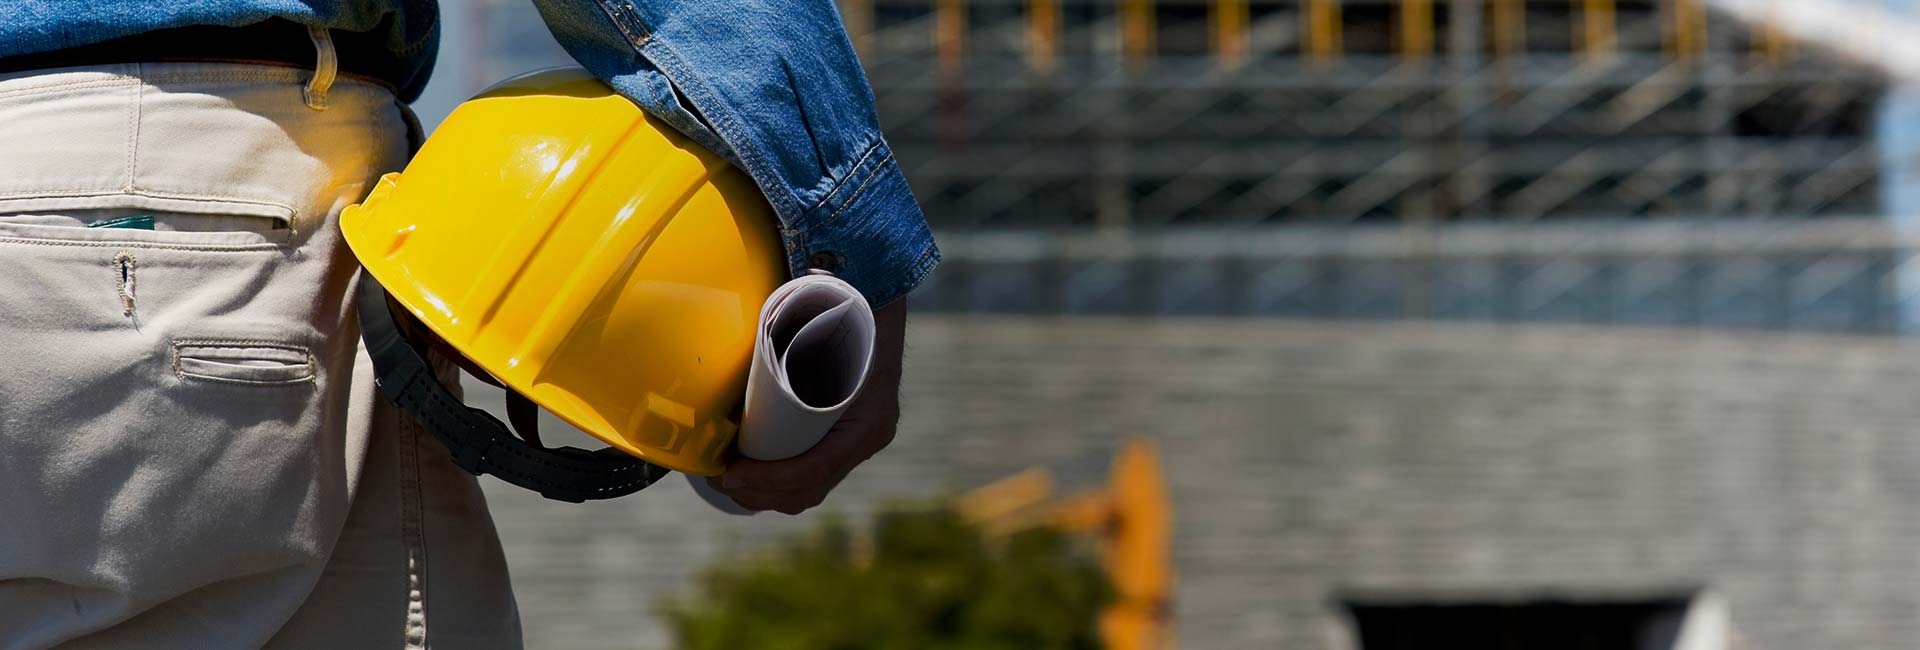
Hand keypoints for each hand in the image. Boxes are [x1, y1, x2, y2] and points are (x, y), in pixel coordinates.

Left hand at [706, 298, 906, 514]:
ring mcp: (865, 440)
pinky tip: (755, 479)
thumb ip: (775, 358)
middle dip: (761, 493)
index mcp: (866, 417)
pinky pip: (819, 475)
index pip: (816, 467)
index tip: (730, 473)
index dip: (770, 478)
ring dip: (769, 494)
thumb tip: (716, 386)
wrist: (875, 303)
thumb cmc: (836, 315)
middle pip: (813, 487)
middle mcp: (870, 436)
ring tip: (730, 481)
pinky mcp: (852, 438)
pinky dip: (784, 483)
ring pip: (814, 488)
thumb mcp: (809, 335)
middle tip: (719, 479)